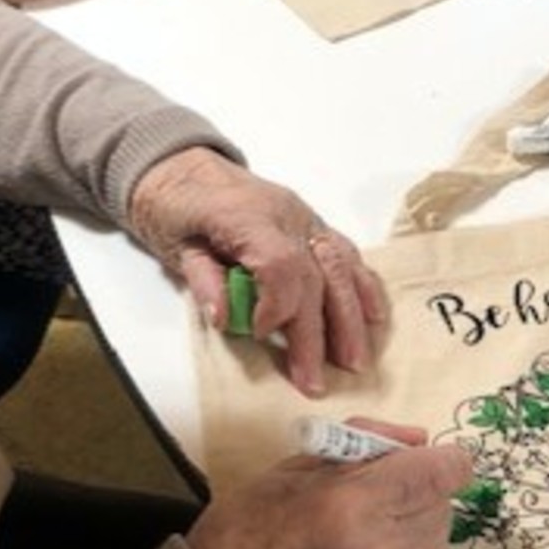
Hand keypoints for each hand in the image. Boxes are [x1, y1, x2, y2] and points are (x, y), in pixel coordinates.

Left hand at [127, 147, 385, 396]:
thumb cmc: (176, 208)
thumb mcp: (174, 244)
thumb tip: (226, 318)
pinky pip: (346, 253)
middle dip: (317, 334)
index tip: (262, 335)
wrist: (183, 168)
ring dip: (350, 318)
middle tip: (314, 381)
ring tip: (354, 360)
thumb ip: (204, 280)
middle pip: (314, 276)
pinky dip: (362, 286)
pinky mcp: (312, 223)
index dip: (278, 306)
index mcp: (247, 215)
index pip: (281, 263)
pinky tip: (374, 317)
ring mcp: (304, 216)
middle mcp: (286, 214)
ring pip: (340, 267)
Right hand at [187, 423, 472, 548]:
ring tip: (364, 540)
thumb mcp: (294, 467)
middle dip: (418, 495)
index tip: (427, 462)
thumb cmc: (248, 529)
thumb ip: (362, 443)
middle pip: (442, 508)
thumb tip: (420, 440)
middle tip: (378, 500)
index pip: (442, 473)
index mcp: (352, 504)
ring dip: (410, 535)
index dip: (442, 461)